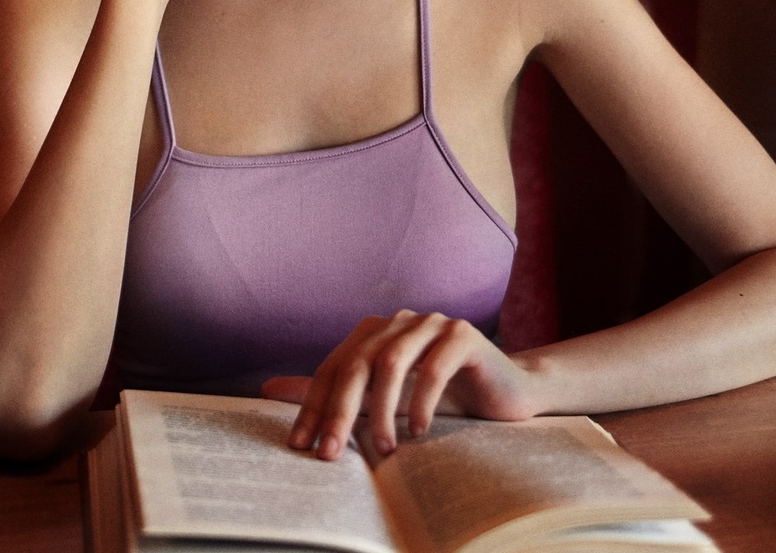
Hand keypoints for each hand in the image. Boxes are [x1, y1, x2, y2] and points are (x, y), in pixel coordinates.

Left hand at [263, 311, 544, 460]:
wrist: (505, 391)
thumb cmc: (440, 395)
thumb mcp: (382, 397)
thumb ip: (333, 390)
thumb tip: (270, 390)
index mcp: (375, 331)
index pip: (334, 368)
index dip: (314, 406)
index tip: (301, 445)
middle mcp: (400, 321)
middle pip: (358, 364)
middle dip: (339, 411)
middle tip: (330, 453)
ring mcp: (433, 323)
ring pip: (393, 362)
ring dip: (382, 410)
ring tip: (381, 449)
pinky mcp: (464, 335)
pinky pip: (435, 367)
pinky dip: (422, 401)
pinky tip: (418, 431)